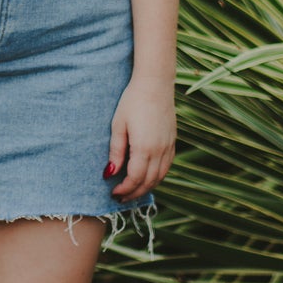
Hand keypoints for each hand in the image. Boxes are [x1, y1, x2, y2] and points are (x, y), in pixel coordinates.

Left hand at [105, 76, 175, 202]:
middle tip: (121, 198)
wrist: (155, 84)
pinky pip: (167, 166)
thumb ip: (116, 151)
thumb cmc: (132, 101)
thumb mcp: (118, 125)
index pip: (135, 178)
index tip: (113, 192)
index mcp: (144, 147)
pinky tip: (148, 177)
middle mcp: (159, 150)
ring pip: (160, 176)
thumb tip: (109, 173)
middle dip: (134, 193)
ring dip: (146, 188)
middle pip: (148, 182)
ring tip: (133, 192)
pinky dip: (157, 177)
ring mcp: (168, 146)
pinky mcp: (173, 141)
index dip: (124, 189)